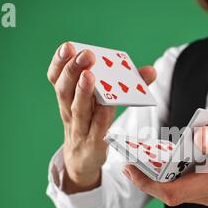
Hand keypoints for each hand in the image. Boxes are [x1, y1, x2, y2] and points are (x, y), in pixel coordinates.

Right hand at [47, 42, 155, 192]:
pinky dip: (101, 115)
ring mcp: (80, 129)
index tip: (67, 46)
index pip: (56, 79)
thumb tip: (151, 70)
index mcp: (68, 99)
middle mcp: (69, 112)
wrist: (83, 160)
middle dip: (73, 70)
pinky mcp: (93, 144)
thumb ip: (123, 85)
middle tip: (85, 55)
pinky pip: (96, 128)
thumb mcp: (100, 104)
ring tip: (89, 76)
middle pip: (65, 91)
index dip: (59, 63)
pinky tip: (107, 104)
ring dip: (83, 92)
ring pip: (78, 109)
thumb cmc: (92, 125)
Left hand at [123, 126, 207, 207]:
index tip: (130, 168)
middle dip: (152, 175)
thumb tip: (197, 137)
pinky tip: (189, 156)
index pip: (173, 192)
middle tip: (138, 153)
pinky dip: (186, 175)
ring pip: (186, 189)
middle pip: (174, 191)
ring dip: (169, 174)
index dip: (147, 183)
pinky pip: (199, 188)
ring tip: (159, 152)